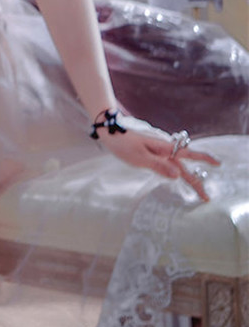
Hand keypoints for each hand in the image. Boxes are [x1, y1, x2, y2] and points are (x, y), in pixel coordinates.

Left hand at [102, 116, 219, 201]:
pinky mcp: (151, 149)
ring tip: (196, 188)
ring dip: (187, 175)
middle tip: (205, 197)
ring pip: (177, 163)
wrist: (109, 129)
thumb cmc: (122, 143)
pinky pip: (168, 161)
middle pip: (184, 165)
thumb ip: (159, 166)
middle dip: (195, 180)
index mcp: (164, 148)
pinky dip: (176, 169)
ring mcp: (158, 148)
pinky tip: (176, 174)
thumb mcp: (139, 158)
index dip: (204, 159)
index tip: (218, 164)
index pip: (188, 155)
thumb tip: (178, 176)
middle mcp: (164, 148)